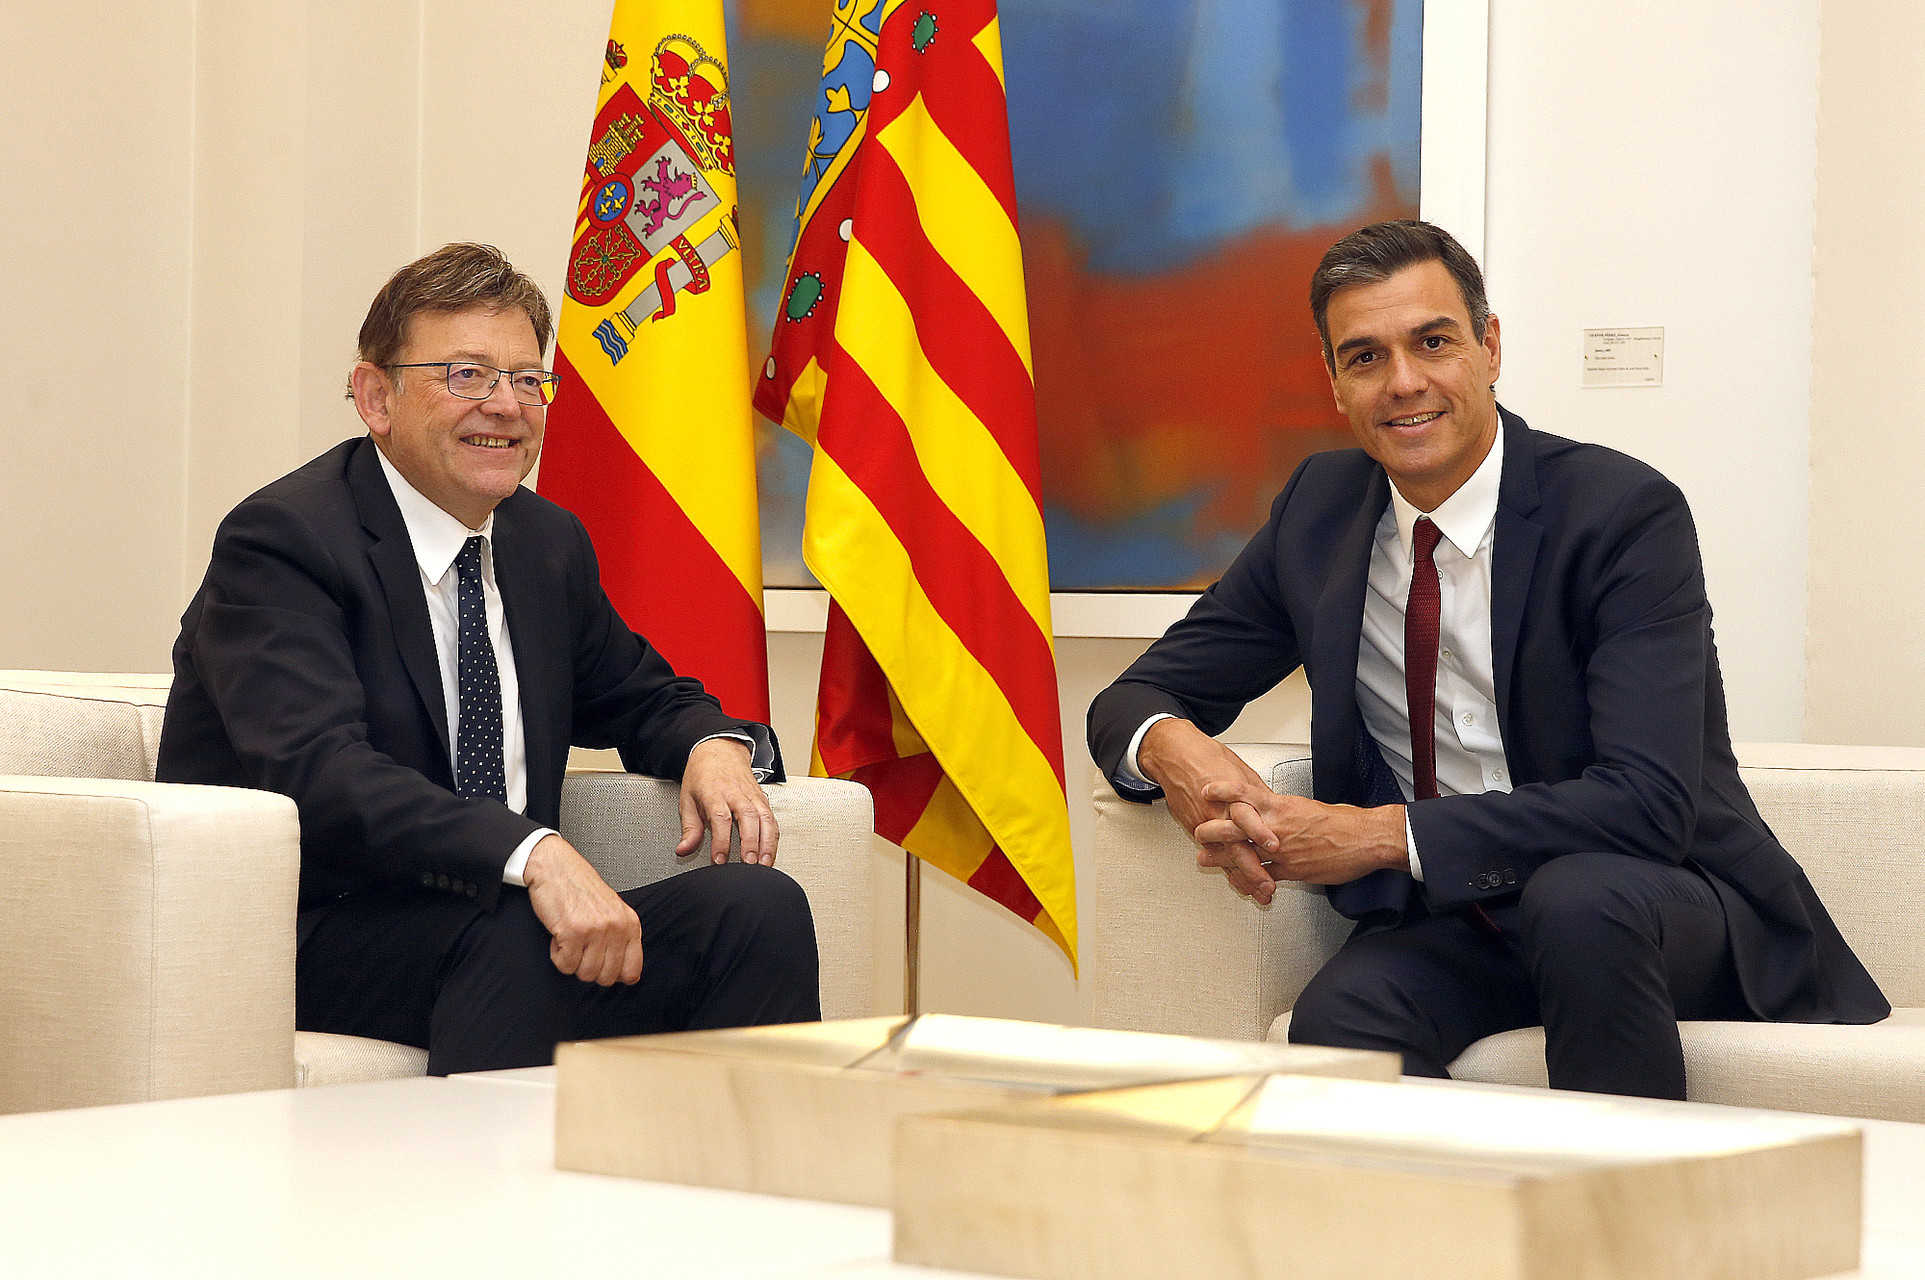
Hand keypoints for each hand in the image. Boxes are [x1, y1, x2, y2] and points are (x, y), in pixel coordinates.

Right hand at [523, 834, 642, 985]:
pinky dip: (557, 955)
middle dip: (589, 968)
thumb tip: (626, 975)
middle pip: (606, 978)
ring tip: (570, 939)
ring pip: (585, 974)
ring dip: (572, 961)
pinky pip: (565, 965)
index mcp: (630, 924)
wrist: (555, 867)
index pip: (632, 971)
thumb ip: (621, 939)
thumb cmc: (580, 888)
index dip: (614, 975)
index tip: (602, 966)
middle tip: (581, 949)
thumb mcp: (613, 911)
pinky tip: (559, 936)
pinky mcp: (572, 932)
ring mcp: (595, 930)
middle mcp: (616, 928)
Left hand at [677, 737, 778, 865]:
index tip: (719, 860)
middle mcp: (736, 793)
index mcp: (715, 793)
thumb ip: (689, 828)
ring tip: (764, 864)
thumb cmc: (702, 775)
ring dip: (767, 843)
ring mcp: (752, 796)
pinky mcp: (762, 799)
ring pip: (765, 818)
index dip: (721, 841)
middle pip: (748, 818)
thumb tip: (683, 850)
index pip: (720, 818)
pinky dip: (773, 837)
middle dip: (750, 843)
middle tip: (748, 864)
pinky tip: (770, 853)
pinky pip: (772, 818)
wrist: (720, 750)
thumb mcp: (687, 799)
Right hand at [1136, 718, 1281, 901]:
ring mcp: (1205, 824)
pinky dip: (1226, 869)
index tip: (1275, 847)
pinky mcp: (1195, 828)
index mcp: (1231, 795)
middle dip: (1252, 868)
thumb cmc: (1207, 758)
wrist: (1176, 757)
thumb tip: (1277, 808)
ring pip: (1225, 856)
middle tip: (1267, 885)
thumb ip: (1258, 795)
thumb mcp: (1239, 771)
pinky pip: (1213, 853)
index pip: (1247, 817)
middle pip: (1235, 845)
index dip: (1261, 833)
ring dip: (1242, 876)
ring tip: (1256, 892)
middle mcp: (1217, 813)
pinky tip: (1238, 883)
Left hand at [1191, 780, 1407, 887]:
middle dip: (1212, 830)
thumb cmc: (1341, 822)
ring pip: (1244, 854)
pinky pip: (1264, 876)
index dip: (1224, 792)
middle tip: (1197, 830)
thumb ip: (1285, 811)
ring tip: (1206, 858)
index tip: (1208, 790)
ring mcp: (1282, 850)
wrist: (1365, 839)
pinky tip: (1240, 883)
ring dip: (1222, 858)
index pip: (1245, 795)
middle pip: (1235, 826)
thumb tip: (1272, 810)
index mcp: (1281, 806)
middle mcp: (1277, 826)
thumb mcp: (1306, 807)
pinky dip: (1251, 881)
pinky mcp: (1292, 870)